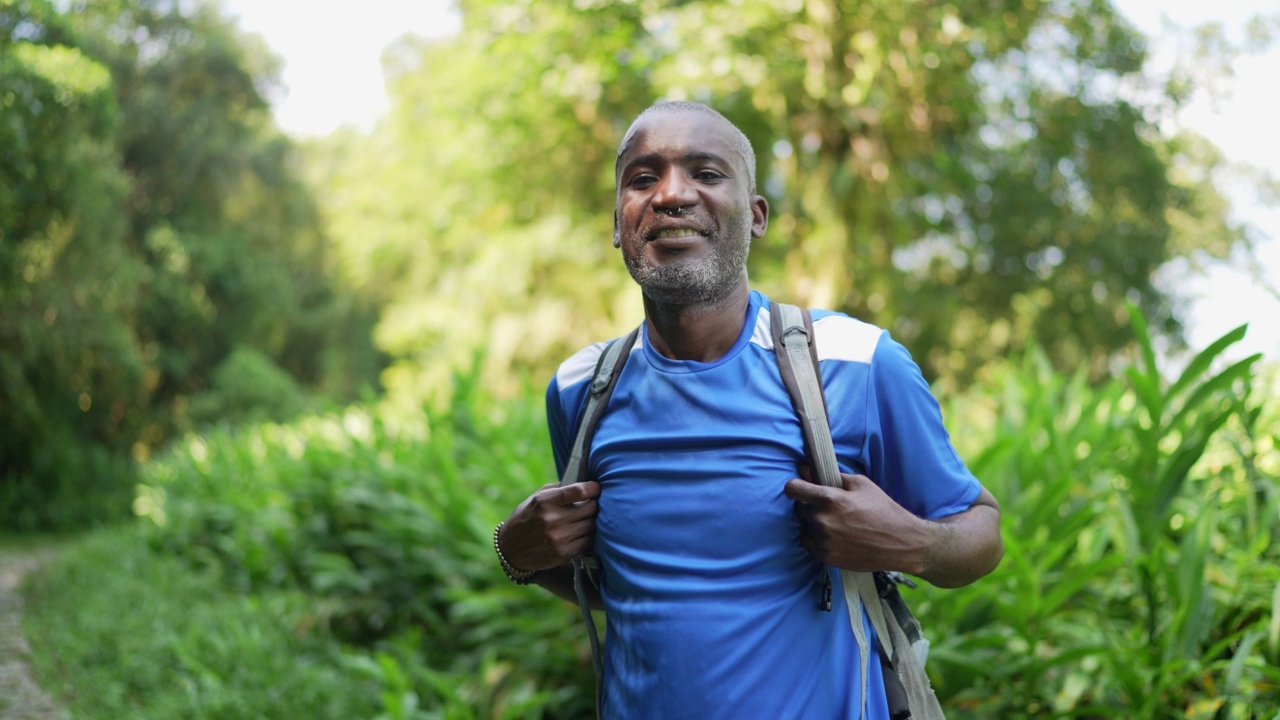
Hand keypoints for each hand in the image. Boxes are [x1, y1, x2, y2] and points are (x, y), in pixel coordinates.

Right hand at [498, 481, 600, 572]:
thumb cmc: (526, 518)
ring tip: (584, 518)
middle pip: (590, 508)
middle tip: (590, 504)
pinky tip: (581, 532)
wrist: (511, 549)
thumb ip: (558, 489)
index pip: (579, 491)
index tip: (595, 488)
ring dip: (591, 520)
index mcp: (545, 501)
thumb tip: (583, 484)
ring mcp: (559, 538)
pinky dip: (587, 535)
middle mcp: (552, 520)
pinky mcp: (564, 553)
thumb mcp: (536, 498)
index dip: (592, 488)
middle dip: (593, 504)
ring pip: (592, 525)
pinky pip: (588, 541)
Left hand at [783, 468, 929, 575]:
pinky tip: (835, 535)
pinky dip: (816, 538)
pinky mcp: (826, 557)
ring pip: (805, 526)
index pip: (793, 489)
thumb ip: (831, 476)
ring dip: (815, 522)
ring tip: (838, 523)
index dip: (796, 486)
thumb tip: (805, 469)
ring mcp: (824, 541)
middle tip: (830, 507)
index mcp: (830, 499)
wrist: (901, 543)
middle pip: (800, 508)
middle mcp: (823, 521)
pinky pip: (808, 543)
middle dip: (810, 505)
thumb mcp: (861, 484)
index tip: (800, 488)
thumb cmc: (883, 510)